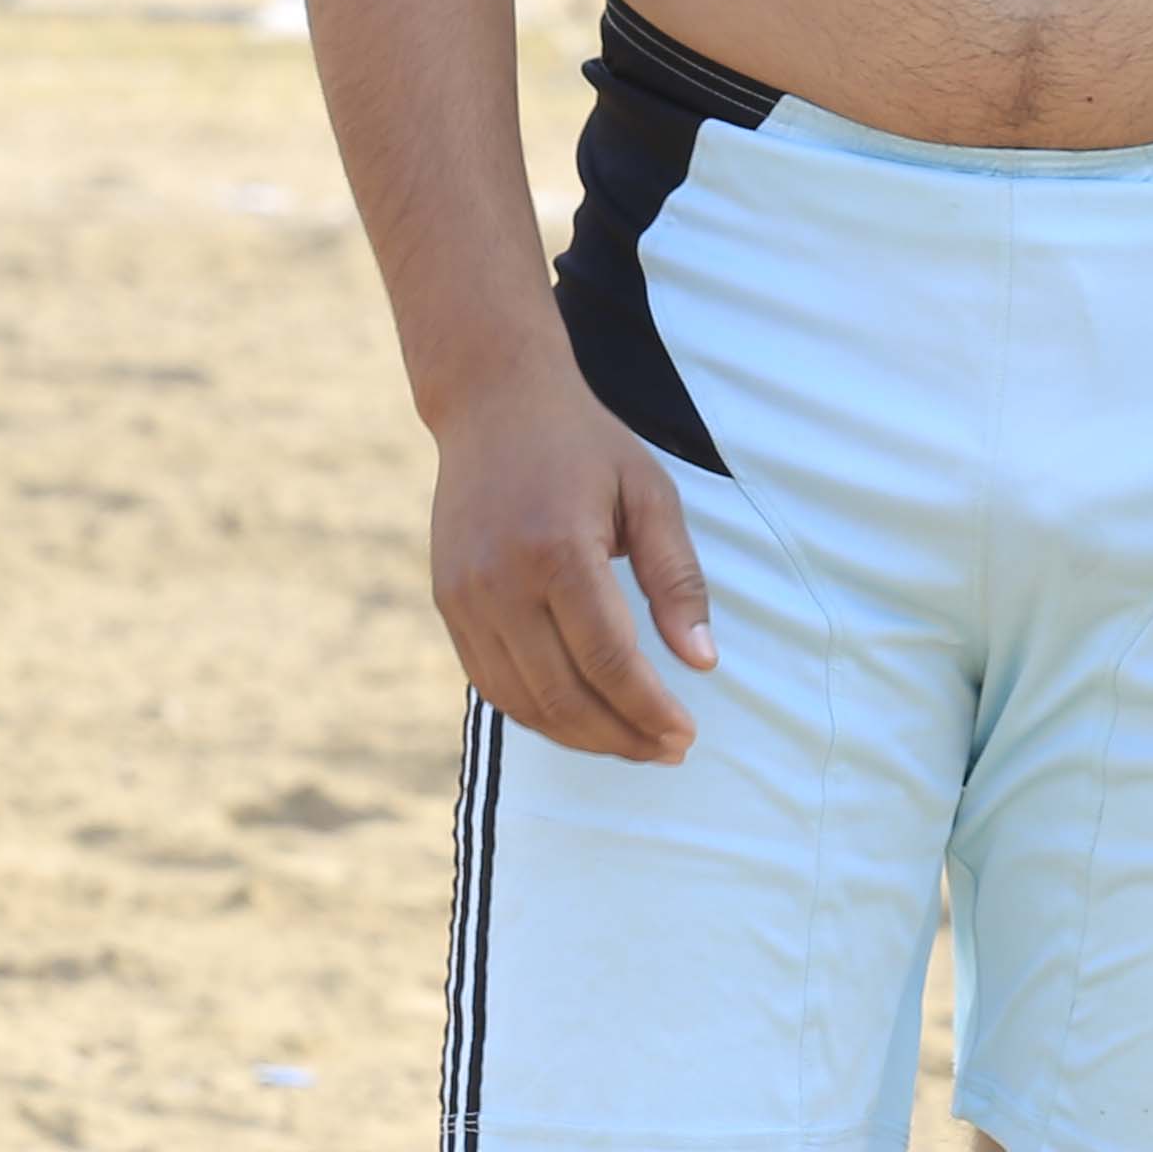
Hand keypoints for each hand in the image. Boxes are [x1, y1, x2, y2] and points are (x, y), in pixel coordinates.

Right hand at [424, 370, 716, 764]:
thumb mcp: (651, 494)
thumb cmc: (585, 445)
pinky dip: (537, 713)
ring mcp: (466, 597)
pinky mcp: (449, 604)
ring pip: (524, 702)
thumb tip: (703, 663)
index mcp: (558, 550)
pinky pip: (491, 684)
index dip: (649, 710)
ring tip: (632, 742)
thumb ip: (677, 580)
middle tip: (668, 750)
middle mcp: (501, 581)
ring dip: (581, 737)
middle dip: (621, 736)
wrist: (493, 403)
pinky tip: (581, 718)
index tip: (685, 735)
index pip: (608, 660)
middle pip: (564, 694)